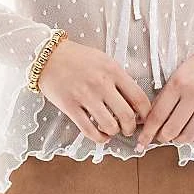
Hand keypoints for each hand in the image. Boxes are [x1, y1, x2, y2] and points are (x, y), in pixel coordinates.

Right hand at [37, 39, 152, 144]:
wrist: (47, 55)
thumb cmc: (77, 57)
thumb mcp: (103, 60)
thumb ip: (119, 78)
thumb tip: (134, 103)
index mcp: (113, 70)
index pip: (139, 98)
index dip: (146, 115)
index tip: (143, 119)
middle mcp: (101, 84)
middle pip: (127, 116)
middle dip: (131, 128)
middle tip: (128, 129)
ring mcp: (85, 96)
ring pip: (110, 126)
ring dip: (114, 132)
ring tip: (112, 129)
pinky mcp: (70, 107)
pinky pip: (89, 131)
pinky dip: (99, 138)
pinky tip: (101, 135)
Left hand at [134, 48, 193, 150]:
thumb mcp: (178, 73)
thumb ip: (166, 94)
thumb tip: (151, 117)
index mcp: (178, 83)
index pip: (157, 115)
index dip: (147, 132)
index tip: (142, 141)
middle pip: (171, 129)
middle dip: (162, 138)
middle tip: (160, 137)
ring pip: (189, 135)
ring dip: (178, 140)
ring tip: (175, 136)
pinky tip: (192, 134)